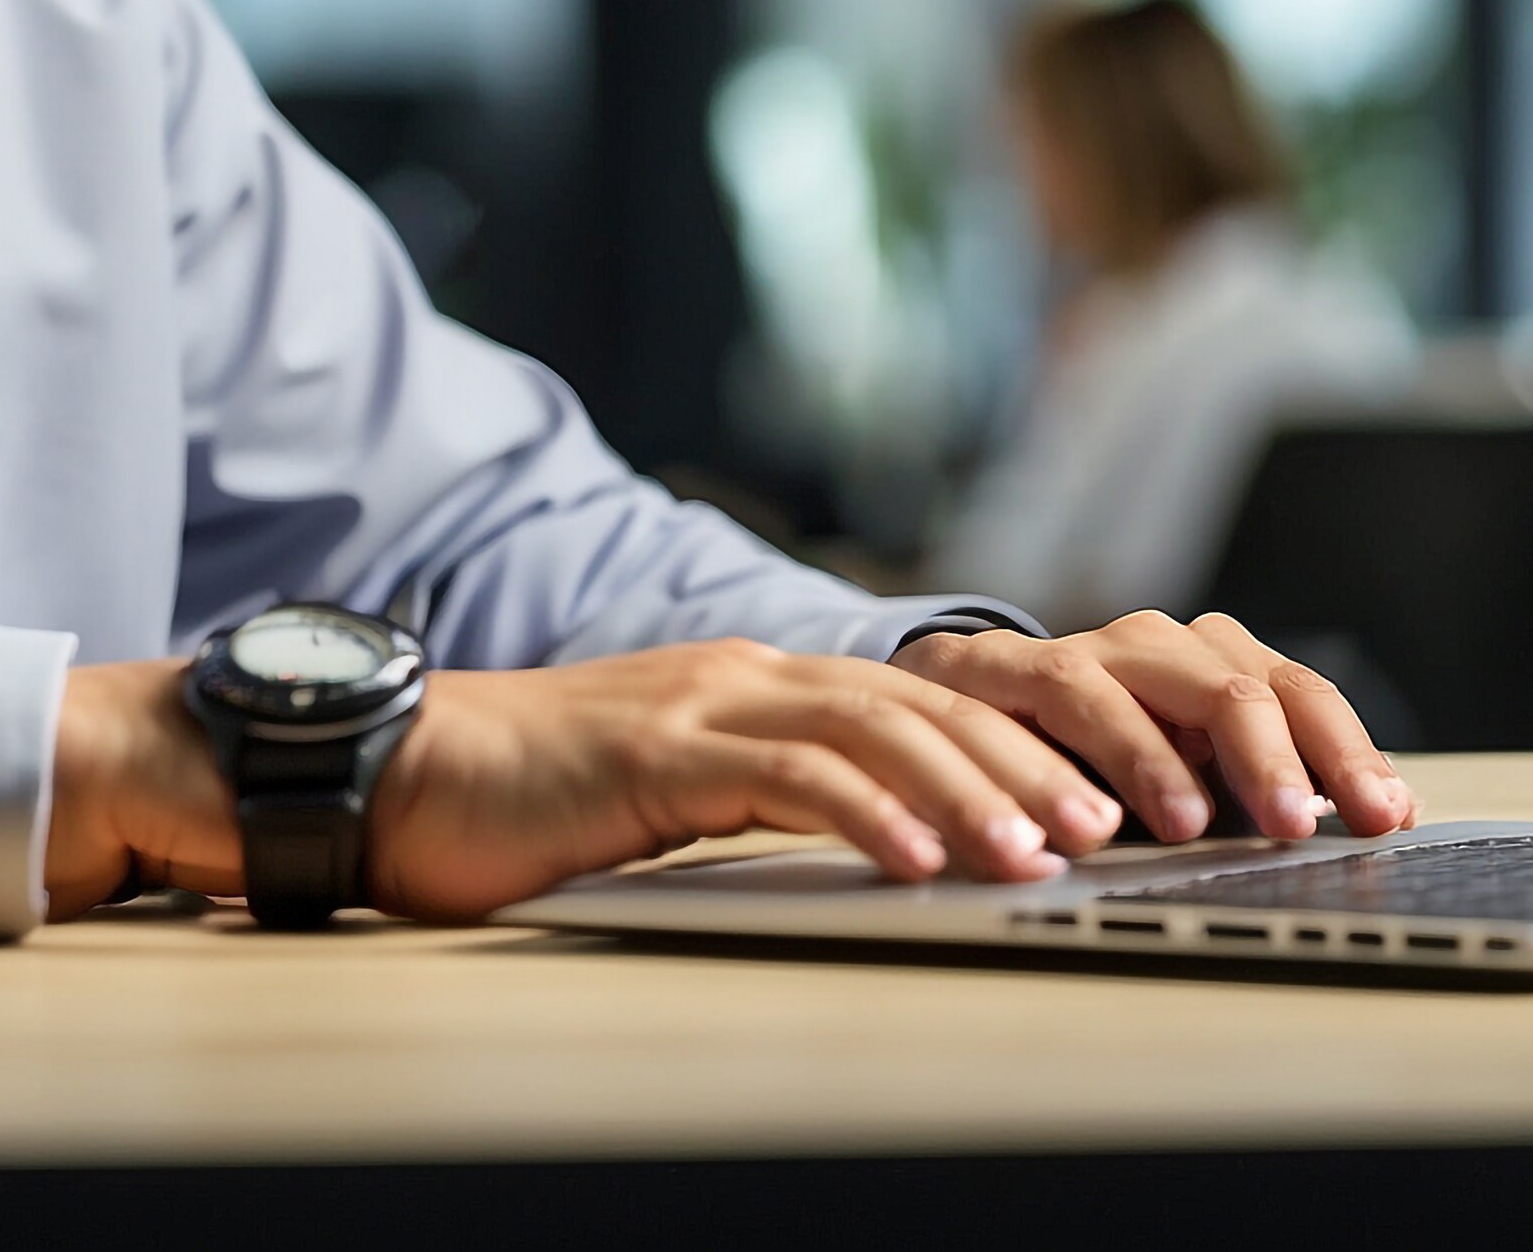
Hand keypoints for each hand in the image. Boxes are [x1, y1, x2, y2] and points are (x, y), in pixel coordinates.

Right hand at [45, 643, 1124, 922]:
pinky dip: (870, 811)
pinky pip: (784, 774)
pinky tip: (928, 856)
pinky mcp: (652, 749)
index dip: (1036, 748)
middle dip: (1049, 763)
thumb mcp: (676, 801)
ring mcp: (699, 703)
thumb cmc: (523, 805)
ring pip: (877, 726)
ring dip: (982, 788)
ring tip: (1059, 848)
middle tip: (1144, 824)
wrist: (388, 770)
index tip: (1124, 805)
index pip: (930, 704)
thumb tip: (884, 853)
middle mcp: (746, 676)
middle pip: (932, 702)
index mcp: (760, 688)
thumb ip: (769, 806)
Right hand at [887, 611, 1418, 845]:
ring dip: (1167, 759)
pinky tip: (1098, 818)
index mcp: (1216, 664)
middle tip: (1294, 824)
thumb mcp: (1193, 779)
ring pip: (1151, 680)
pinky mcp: (1007, 663)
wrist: (959, 710)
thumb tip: (1395, 816)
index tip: (1385, 815)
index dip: (1347, 753)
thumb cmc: (1096, 756)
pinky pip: (1059, 691)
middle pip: (1237, 684)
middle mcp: (1159, 643)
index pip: (1300, 695)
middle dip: (1273, 756)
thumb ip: (1269, 790)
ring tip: (1192, 825)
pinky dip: (1085, 750)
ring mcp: (1087, 648)